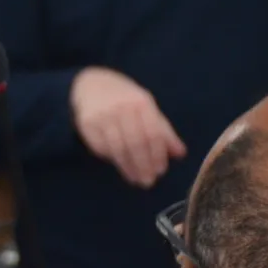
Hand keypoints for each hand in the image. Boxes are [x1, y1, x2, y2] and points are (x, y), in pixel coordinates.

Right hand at [70, 67, 186, 188]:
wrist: (90, 85)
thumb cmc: (125, 99)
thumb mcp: (147, 108)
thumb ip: (163, 130)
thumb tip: (179, 154)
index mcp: (141, 103)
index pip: (152, 133)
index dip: (157, 154)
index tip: (160, 171)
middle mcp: (122, 109)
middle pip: (135, 143)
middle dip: (143, 165)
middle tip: (148, 181)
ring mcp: (103, 118)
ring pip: (118, 149)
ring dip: (128, 168)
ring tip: (136, 179)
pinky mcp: (87, 126)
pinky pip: (102, 149)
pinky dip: (113, 160)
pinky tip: (121, 166)